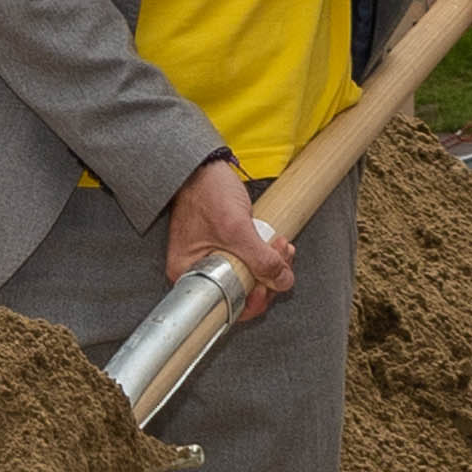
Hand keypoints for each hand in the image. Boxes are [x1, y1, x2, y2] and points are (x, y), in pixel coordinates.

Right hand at [168, 154, 296, 307]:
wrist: (204, 166)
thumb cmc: (207, 192)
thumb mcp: (236, 229)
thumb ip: (260, 259)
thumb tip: (282, 281)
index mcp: (189, 272)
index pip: (225, 304)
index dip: (252, 300)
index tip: (268, 286)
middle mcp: (200, 271)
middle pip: (241, 292)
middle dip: (268, 278)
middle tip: (281, 258)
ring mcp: (214, 259)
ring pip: (249, 276)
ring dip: (272, 265)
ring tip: (281, 246)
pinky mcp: (226, 247)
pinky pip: (249, 261)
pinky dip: (266, 255)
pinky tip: (276, 244)